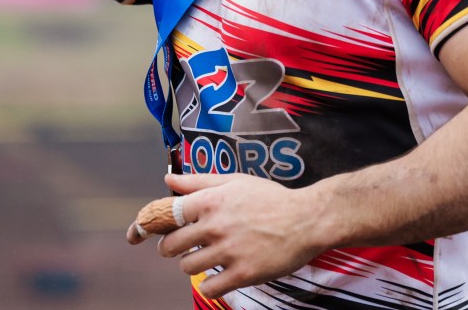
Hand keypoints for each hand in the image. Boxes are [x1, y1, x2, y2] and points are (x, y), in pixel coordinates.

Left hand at [149, 173, 325, 299]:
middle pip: (170, 245)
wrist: (307, 220)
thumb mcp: (235, 180)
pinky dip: (209, 284)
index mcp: (211, 200)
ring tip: (204, 258)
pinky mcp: (242, 274)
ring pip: (187, 267)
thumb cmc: (271, 198)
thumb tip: (168, 180)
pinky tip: (218, 276)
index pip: (168, 214)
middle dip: (171, 247)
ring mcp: (228, 251)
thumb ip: (199, 181)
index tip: (163, 228)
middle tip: (182, 246)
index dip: (161, 222)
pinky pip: (208, 288)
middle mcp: (215, 226)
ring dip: (191, 264)